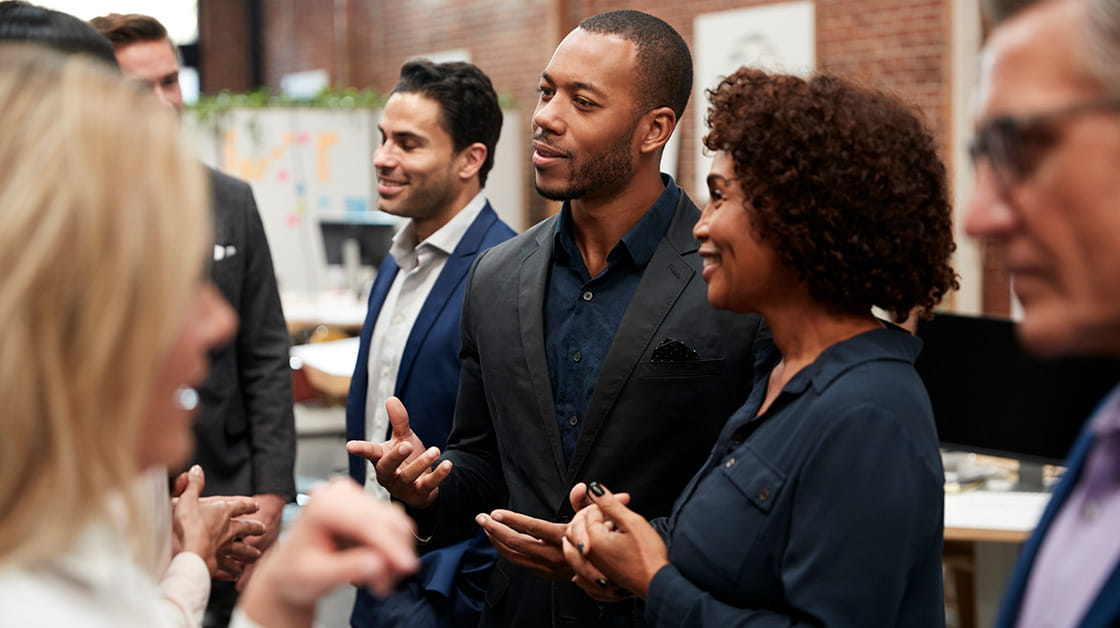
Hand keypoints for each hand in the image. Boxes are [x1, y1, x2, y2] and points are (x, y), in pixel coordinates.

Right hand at [172, 465, 265, 576]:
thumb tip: (196, 469)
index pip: (241, 506)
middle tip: (263, 529)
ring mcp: (226, 547)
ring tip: (256, 555)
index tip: (256, 505)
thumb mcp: (187, 498)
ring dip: (250, 552)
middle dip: (256, 528)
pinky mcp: (219, 563)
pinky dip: (234, 571)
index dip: (248, 505)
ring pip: (243, 550)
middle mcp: (229, 530)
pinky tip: (238, 574)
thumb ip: (192, 484)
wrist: (189, 551)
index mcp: (224, 512)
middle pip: (247, 528)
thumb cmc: (187, 524)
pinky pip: (229, 567)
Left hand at [238, 477, 418, 627]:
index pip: (366, 521)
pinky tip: (378, 569)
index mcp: (323, 504)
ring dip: (394, 555)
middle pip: (385, 520)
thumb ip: (346, 568)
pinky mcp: (367, 507)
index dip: (390, 545)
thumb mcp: (316, 576)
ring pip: (394, 523)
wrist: (292, 572)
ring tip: (379, 582)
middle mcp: (340, 494)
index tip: (406, 567)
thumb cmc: (296, 572)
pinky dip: (393, 550)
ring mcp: (355, 498)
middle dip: (392, 555)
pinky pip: (393, 526)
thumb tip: (377, 563)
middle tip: (385, 586)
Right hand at [345, 396, 450, 508]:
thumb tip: (391, 399)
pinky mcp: (419, 494)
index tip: (350, 445)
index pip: (371, 453)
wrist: (422, 486)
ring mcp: (403, 486)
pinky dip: (438, 475)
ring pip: (408, 476)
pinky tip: (447, 464)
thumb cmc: (408, 460)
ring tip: (435, 450)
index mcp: (382, 459)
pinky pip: (428, 485)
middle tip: (406, 445)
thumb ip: (398, 421)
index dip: (361, 449)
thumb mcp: (403, 438)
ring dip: (422, 463)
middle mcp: (389, 475)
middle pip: (387, 467)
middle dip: (395, 456)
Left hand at [474, 487, 630, 582]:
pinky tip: (499, 541)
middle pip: (517, 544)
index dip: (512, 520)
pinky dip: (505, 551)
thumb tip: (582, 486)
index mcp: (564, 539)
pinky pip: (519, 562)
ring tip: (485, 527)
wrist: (609, 573)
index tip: (494, 513)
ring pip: (515, 556)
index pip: (533, 528)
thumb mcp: (598, 518)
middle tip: (480, 518)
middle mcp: (553, 556)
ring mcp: (547, 568)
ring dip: (497, 541)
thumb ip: (586, 502)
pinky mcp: (545, 573)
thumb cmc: (603, 539)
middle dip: (495, 531)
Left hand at [563, 482, 666, 599]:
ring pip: (573, 548)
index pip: (588, 513)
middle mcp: (587, 555)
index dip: (603, 505)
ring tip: (595, 529)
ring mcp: (589, 569)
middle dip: (589, 517)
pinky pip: (578, 566)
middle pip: (575, 528)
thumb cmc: (649, 555)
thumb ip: (610, 503)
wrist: (657, 584)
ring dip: (581, 535)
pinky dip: (581, 556)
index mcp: (594, 539)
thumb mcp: (632, 522)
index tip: (620, 503)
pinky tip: (591, 552)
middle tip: (608, 515)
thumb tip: (594, 488)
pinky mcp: (595, 580)